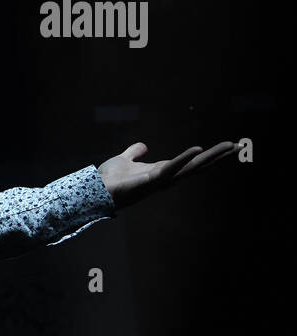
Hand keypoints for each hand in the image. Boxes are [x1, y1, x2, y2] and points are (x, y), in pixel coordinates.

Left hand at [97, 140, 238, 210]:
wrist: (95, 189)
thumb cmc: (110, 179)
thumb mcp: (125, 159)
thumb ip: (135, 153)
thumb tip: (143, 146)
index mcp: (163, 170)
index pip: (192, 161)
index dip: (210, 155)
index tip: (228, 147)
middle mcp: (166, 176)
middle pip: (198, 165)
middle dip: (219, 155)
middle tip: (240, 146)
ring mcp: (161, 179)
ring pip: (191, 167)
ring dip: (211, 156)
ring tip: (230, 146)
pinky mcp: (151, 180)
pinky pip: (170, 168)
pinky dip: (183, 159)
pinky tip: (197, 149)